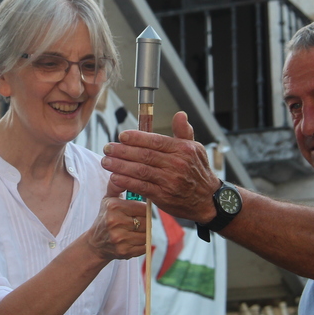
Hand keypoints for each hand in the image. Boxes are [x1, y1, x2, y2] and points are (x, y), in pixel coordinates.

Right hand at [85, 178, 147, 260]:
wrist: (96, 243)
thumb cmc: (106, 217)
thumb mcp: (108, 200)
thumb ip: (116, 185)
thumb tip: (119, 169)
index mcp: (113, 206)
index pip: (142, 207)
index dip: (143, 210)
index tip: (138, 212)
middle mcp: (115, 222)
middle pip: (146, 220)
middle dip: (145, 221)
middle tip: (137, 222)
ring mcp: (120, 238)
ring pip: (147, 234)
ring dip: (145, 233)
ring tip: (135, 231)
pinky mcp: (125, 252)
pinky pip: (145, 246)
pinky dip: (143, 244)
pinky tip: (133, 240)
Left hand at [102, 112, 219, 223]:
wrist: (207, 200)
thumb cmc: (198, 172)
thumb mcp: (195, 148)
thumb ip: (183, 132)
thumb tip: (180, 114)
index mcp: (183, 149)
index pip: (155, 141)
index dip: (136, 138)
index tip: (121, 136)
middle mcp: (177, 164)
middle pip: (145, 155)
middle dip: (122, 151)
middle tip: (107, 148)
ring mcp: (170, 181)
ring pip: (140, 170)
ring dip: (120, 166)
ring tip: (106, 161)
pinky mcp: (163, 196)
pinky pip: (141, 187)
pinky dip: (127, 182)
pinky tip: (115, 177)